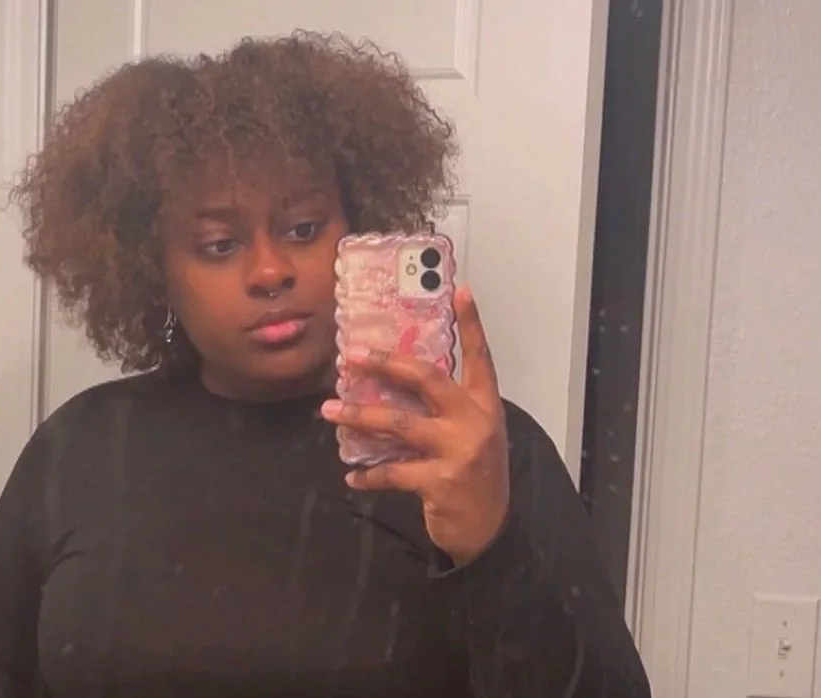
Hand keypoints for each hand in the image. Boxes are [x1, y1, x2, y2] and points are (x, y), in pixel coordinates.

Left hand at [320, 285, 509, 565]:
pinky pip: (392, 471)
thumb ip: (448, 409)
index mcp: (485, 405)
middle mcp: (475, 421)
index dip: (471, 324)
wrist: (490, 531)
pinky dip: (368, 475)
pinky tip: (352, 476)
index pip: (480, 357)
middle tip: (351, 356)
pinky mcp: (440, 480)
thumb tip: (399, 382)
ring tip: (331, 411)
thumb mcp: (474, 436)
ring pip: (399, 423)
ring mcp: (459, 450)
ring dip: (359, 416)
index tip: (460, 290)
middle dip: (386, 363)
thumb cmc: (476, 477)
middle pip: (426, 379)